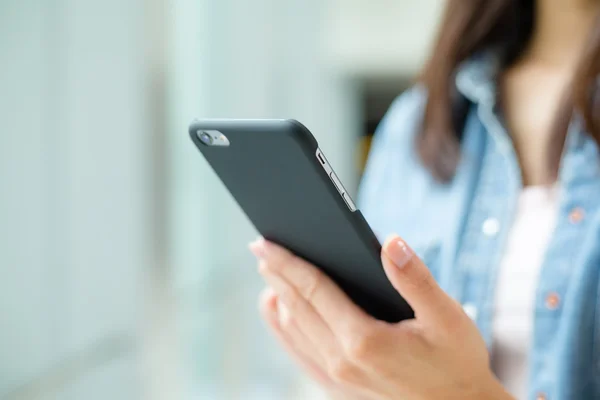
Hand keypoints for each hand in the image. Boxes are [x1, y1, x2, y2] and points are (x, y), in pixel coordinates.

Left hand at [251, 235, 513, 399]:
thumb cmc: (457, 362)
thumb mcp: (447, 317)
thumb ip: (415, 278)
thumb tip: (391, 242)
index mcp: (364, 340)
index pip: (313, 290)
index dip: (287, 262)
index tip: (266, 242)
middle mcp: (341, 360)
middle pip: (297, 307)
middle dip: (276, 274)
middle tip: (259, 247)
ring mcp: (337, 376)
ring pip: (293, 330)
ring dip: (278, 298)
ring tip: (268, 274)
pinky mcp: (339, 385)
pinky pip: (300, 352)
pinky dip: (284, 328)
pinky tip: (280, 313)